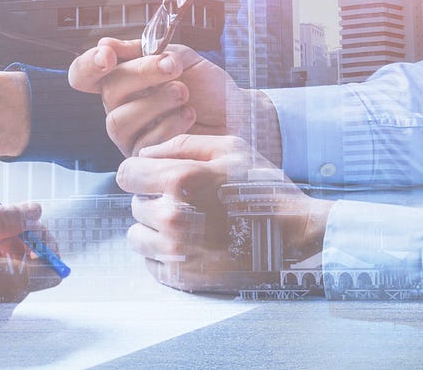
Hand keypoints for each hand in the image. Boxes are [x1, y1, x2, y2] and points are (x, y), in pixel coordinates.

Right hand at [70, 39, 279, 159]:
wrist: (239, 116)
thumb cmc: (209, 88)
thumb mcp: (180, 58)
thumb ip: (146, 50)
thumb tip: (104, 44)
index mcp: (124, 80)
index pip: (84, 74)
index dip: (88, 64)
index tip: (108, 55)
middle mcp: (121, 108)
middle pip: (107, 92)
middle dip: (140, 74)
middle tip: (172, 66)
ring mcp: (131, 136)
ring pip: (119, 121)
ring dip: (154, 102)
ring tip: (184, 93)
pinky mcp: (147, 160)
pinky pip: (143, 144)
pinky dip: (169, 125)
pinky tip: (190, 116)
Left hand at [116, 135, 329, 293]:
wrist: (295, 234)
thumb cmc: (263, 187)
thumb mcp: (230, 148)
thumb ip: (182, 145)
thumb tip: (144, 155)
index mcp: (180, 179)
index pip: (126, 175)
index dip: (141, 174)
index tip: (155, 178)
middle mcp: (173, 216)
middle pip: (135, 205)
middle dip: (154, 201)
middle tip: (188, 202)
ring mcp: (177, 251)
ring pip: (137, 236)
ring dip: (155, 229)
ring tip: (188, 224)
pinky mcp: (183, 278)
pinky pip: (151, 263)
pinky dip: (164, 255)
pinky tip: (192, 245)